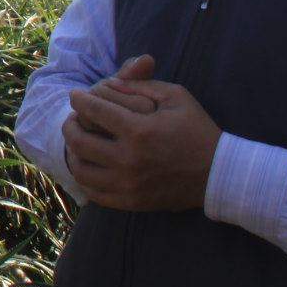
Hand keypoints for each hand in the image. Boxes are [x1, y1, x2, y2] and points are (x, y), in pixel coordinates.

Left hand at [61, 54, 221, 211]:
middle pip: (79, 141)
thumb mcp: (176, 96)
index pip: (94, 111)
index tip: (76, 95)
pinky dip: (85, 178)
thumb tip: (109, 83)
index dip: (79, 99)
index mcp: (140, 131)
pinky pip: (94, 193)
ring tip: (76, 141)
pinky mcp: (131, 202)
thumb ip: (141, 85)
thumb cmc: (197, 130)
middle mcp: (129, 160)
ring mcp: (128, 185)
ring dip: (72, 152)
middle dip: (69, 125)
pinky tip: (88, 165)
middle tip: (72, 118)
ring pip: (81, 170)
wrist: (218, 174)